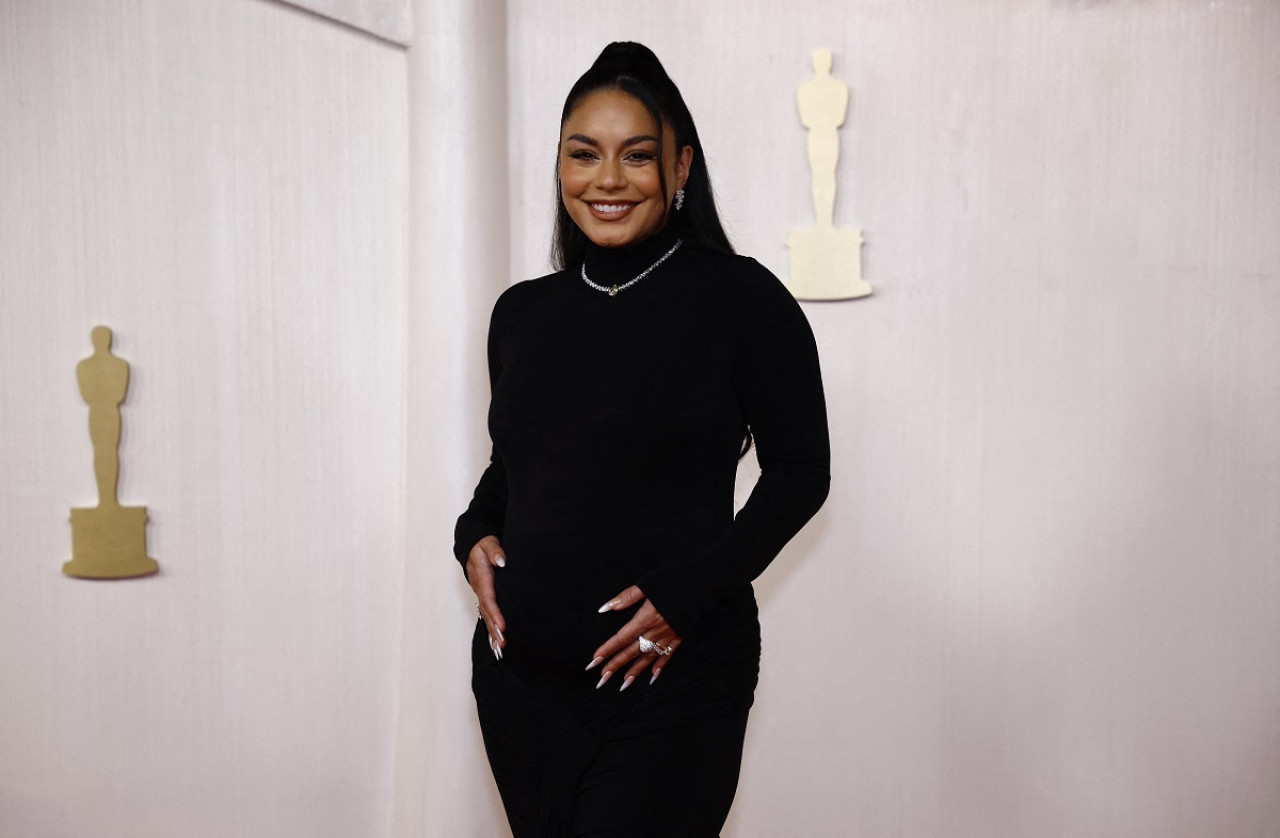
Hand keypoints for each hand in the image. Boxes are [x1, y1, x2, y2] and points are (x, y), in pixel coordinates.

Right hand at [466, 535, 506, 659]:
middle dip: (494, 628)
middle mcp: (480, 588)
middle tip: (502, 643)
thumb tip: (501, 561)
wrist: (473, 544)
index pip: (489, 598)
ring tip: (500, 647)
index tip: (502, 625)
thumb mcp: (488, 543)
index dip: (495, 613)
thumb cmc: (483, 545)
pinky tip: (497, 640)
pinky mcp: (485, 596)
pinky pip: (487, 613)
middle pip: (486, 611)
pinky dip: (491, 627)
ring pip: (486, 615)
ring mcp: (481, 594)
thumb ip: (495, 551)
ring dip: (493, 631)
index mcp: (482, 577)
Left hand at [586, 586, 681, 690]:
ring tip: (623, 684)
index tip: (594, 661)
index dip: (608, 649)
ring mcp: (668, 635)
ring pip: (648, 657)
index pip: (622, 637)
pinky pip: (667, 655)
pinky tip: (652, 676)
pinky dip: (659, 666)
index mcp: (646, 617)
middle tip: (601, 680)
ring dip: (635, 671)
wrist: (701, 584)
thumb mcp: (648, 584)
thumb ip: (627, 597)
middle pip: (632, 651)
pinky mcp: (679, 637)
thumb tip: (606, 608)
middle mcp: (656, 630)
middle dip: (616, 665)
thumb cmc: (673, 580)